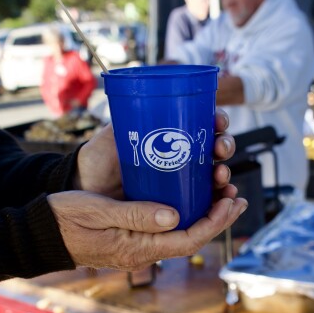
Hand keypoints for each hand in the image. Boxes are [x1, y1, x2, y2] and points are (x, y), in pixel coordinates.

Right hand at [48, 190, 247, 269]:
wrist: (36, 232)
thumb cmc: (63, 219)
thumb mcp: (98, 210)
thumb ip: (136, 215)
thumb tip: (175, 216)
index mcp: (137, 248)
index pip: (188, 240)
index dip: (215, 222)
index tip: (232, 201)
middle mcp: (142, 251)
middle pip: (191, 237)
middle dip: (217, 217)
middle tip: (237, 196)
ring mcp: (137, 245)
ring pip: (180, 231)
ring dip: (203, 214)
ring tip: (221, 192)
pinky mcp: (130, 234)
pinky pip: (165, 227)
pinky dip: (184, 211)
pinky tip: (190, 195)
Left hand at [73, 109, 237, 198]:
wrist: (88, 194)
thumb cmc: (98, 163)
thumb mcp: (111, 138)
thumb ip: (124, 122)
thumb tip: (139, 105)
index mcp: (170, 137)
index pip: (202, 125)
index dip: (217, 121)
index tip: (218, 122)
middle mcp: (181, 159)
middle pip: (214, 149)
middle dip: (225, 146)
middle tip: (219, 150)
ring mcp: (182, 183)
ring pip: (214, 176)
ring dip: (225, 174)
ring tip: (220, 176)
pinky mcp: (179, 207)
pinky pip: (206, 204)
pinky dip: (220, 201)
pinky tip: (225, 199)